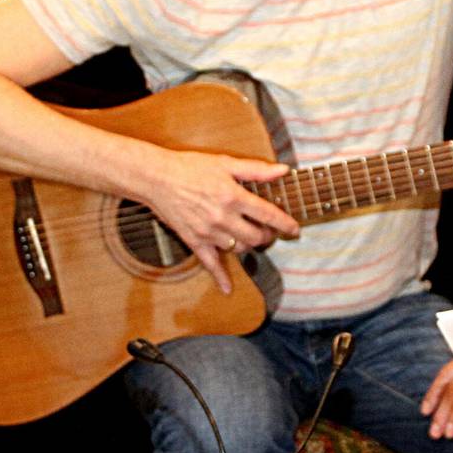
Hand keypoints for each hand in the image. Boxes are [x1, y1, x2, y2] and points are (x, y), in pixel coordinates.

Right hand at [140, 147, 296, 293]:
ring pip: (239, 249)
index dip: (285, 224)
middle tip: (269, 231)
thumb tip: (282, 171)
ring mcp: (209, 232)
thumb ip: (256, 170)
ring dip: (249, 246)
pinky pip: (210, 264)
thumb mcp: (226, 163)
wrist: (157, 178)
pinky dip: (220, 278)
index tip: (295, 229)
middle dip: (267, 236)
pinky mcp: (194, 241)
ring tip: (249, 237)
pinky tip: (228, 289)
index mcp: (234, 197)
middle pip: (256, 237)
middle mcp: (223, 218)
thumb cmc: (190, 167)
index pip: (268, 215)